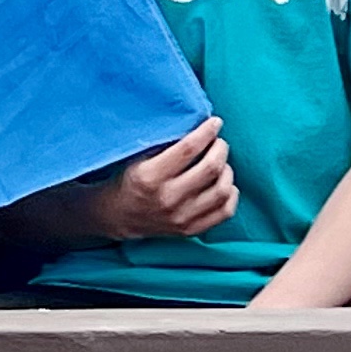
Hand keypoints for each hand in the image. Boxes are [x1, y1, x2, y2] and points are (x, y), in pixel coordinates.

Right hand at [87, 118, 237, 242]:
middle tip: (220, 142)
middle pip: (210, 169)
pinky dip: (231, 195)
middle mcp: (168, 198)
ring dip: (227, 171)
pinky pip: (224, 212)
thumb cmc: (128, 179)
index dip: (206, 132)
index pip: (188, 149)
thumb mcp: (136, 157)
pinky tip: (226, 184)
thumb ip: (162, 144)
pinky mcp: (191, 229)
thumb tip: (193, 125)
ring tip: (222, 162)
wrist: (119, 216)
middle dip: (220, 149)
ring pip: (221, 191)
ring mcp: (181, 217)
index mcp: (150, 175)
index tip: (215, 123)